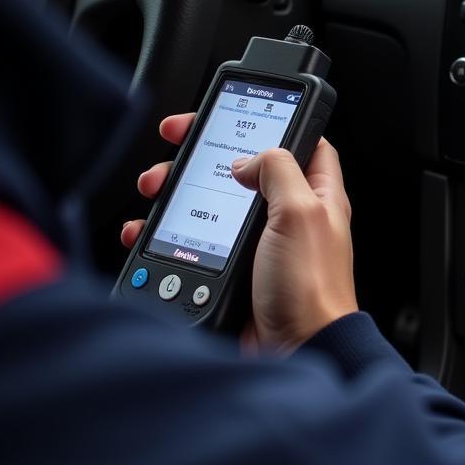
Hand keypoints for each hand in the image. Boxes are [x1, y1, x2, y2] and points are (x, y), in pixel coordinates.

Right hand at [123, 116, 357, 352]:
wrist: (296, 352)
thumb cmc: (311, 289)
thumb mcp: (299, 213)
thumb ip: (278, 171)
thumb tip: (248, 158)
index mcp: (315, 194)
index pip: (296, 140)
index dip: (264, 121)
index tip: (226, 112)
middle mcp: (288, 215)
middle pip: (242, 167)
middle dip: (204, 153)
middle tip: (174, 142)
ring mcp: (258, 243)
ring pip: (211, 202)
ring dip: (177, 190)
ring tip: (154, 187)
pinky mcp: (233, 271)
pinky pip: (195, 241)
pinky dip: (167, 232)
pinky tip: (149, 230)